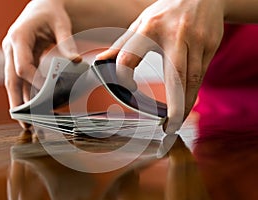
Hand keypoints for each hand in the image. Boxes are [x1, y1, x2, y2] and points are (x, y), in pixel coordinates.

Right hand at [2, 0, 80, 127]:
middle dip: (17, 101)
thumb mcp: (61, 24)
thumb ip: (67, 43)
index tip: (45, 95)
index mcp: (19, 37)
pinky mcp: (20, 58)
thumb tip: (76, 62)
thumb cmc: (51, 12)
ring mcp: (13, 53)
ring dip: (19, 100)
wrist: (42, 5)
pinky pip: (21, 78)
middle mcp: (12, 47)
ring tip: (26, 120)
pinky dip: (26, 91)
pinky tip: (32, 105)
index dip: (33, 82)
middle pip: (11, 79)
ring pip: (13, 81)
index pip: (22, 66)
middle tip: (24, 121)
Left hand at [97, 0, 224, 132]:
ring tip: (178, 121)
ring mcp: (196, 41)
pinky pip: (201, 75)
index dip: (125, 76)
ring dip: (185, 104)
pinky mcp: (210, 46)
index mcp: (150, 28)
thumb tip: (100, 61)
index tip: (130, 89)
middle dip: (174, 105)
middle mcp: (175, 35)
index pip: (130, 57)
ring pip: (192, 79)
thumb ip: (122, 44)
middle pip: (176, 75)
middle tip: (169, 127)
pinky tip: (187, 104)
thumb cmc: (166, 11)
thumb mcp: (141, 22)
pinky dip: (193, 92)